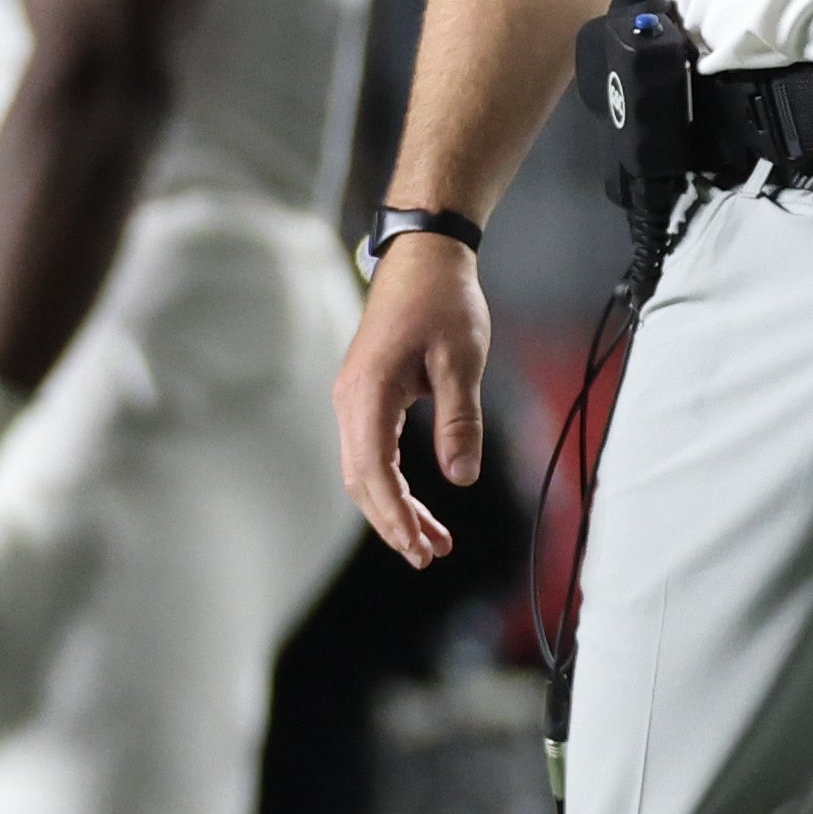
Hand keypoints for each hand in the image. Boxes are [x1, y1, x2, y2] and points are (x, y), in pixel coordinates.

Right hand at [335, 235, 489, 566]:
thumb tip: (461, 477)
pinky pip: (371, 453)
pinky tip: (420, 506)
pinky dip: (393, 485)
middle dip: (393, 523)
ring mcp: (353, 399)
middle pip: (361, 480)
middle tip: (430, 556)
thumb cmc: (442, 300)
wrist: (423, 257)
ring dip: (394, 509)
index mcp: (369, 392)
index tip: (420, 548)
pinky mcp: (365, 397)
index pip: (373, 471)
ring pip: (363, 471)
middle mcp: (350, 400)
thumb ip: (459, 419)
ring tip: (433, 542)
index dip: (395, 515)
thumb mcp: (462, 359)